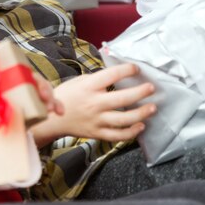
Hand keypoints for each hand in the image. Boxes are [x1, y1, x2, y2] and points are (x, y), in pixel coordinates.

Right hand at [30, 63, 155, 146]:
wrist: (52, 119)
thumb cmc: (66, 96)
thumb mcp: (79, 81)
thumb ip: (98, 79)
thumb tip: (118, 74)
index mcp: (89, 87)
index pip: (112, 75)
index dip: (127, 70)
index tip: (136, 68)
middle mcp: (94, 103)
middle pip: (123, 98)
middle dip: (141, 92)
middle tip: (151, 88)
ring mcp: (96, 120)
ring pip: (124, 119)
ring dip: (141, 113)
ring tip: (152, 108)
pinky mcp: (97, 133)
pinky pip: (117, 135)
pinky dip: (131, 132)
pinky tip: (140, 126)